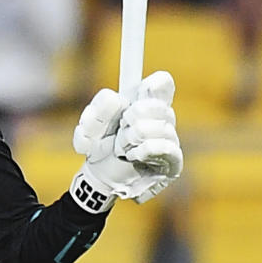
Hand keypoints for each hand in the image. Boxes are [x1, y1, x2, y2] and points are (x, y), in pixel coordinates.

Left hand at [70, 69, 182, 210]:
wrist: (100, 179)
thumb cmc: (99, 149)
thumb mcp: (88, 130)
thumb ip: (98, 111)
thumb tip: (117, 99)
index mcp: (145, 103)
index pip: (163, 84)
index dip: (156, 83)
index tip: (141, 90)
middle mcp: (162, 119)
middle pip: (160, 105)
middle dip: (133, 117)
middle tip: (121, 128)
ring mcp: (169, 140)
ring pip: (162, 127)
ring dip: (134, 138)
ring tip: (122, 149)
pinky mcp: (173, 161)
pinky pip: (167, 147)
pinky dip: (146, 150)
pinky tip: (135, 155)